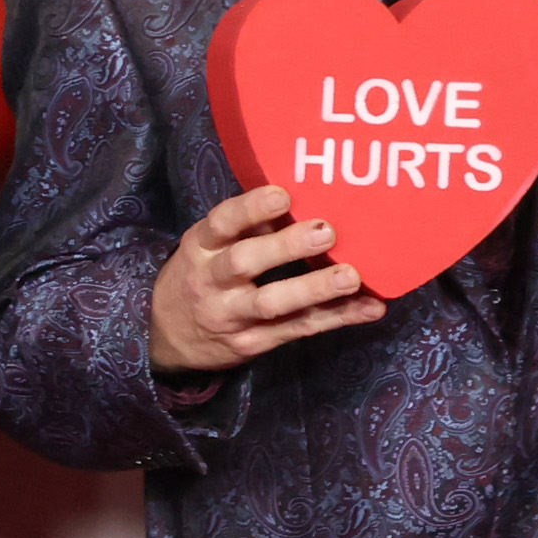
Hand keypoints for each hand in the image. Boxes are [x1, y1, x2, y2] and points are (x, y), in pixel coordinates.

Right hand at [146, 185, 376, 373]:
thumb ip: (246, 226)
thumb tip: (299, 194)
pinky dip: (337, 318)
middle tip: (326, 230)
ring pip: (272, 303)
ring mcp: (231, 317)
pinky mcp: (253, 344)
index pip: (221, 224)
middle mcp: (211, 282)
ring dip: (314, 288)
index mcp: (201, 248)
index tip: (283, 195)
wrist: (168, 339)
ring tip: (351, 276)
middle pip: (245, 262)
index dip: (250, 208)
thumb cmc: (200, 278)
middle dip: (286, 246)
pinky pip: (298, 329)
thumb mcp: (208, 247)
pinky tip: (369, 308)